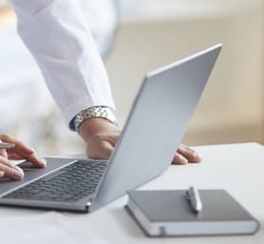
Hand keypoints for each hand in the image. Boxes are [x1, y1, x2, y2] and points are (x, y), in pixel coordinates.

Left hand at [78, 117, 201, 163]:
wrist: (99, 132)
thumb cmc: (99, 142)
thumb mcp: (98, 149)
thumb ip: (108, 155)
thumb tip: (119, 161)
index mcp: (131, 140)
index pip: (152, 147)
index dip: (165, 153)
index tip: (178, 159)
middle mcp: (142, 137)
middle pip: (163, 144)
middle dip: (179, 151)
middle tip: (192, 159)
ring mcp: (146, 138)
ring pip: (167, 143)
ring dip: (182, 150)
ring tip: (196, 157)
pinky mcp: (149, 141)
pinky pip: (165, 143)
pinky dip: (178, 148)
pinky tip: (188, 154)